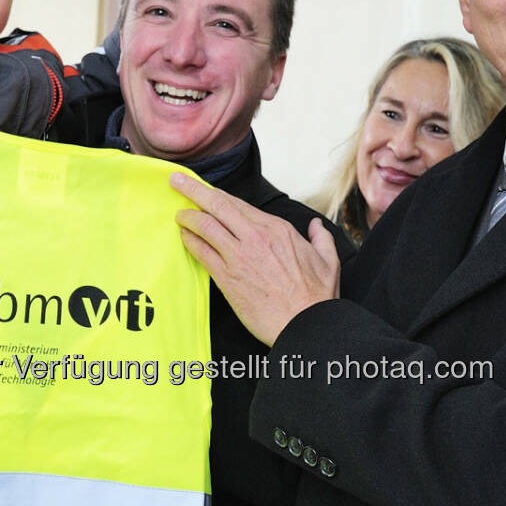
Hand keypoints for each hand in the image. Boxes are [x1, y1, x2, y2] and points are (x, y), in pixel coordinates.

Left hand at [171, 172, 339, 345]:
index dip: (219, 194)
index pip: (239, 204)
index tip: (206, 189)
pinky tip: (183, 236)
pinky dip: (190, 240)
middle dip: (193, 189)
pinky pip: (202, 252)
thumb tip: (315, 225)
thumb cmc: (317, 296)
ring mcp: (239, 256)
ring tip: (179, 214)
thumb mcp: (328, 259)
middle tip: (177, 180)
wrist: (306, 324)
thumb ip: (320, 237)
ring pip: (205, 225)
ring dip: (188, 216)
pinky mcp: (228, 278)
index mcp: (278, 229)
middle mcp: (256, 237)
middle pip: (218, 204)